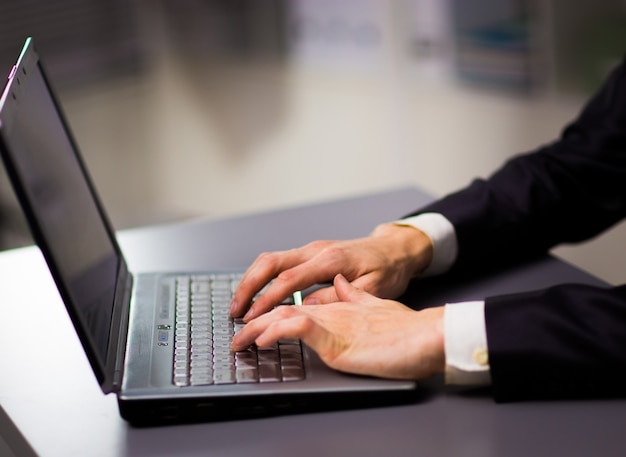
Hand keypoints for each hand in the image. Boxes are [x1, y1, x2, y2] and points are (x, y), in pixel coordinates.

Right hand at [230, 223, 433, 320]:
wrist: (394, 249)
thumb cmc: (387, 269)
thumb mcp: (373, 288)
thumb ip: (340, 297)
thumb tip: (309, 306)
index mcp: (330, 260)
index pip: (289, 279)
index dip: (268, 299)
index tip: (253, 315)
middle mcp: (316, 250)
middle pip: (271, 263)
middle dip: (249, 286)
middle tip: (235, 310)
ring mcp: (311, 249)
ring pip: (270, 259)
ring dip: (251, 280)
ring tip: (239, 304)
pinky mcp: (310, 252)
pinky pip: (278, 262)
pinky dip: (261, 276)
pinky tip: (255, 292)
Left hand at [231, 274, 444, 379]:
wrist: (428, 333)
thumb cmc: (404, 324)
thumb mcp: (373, 302)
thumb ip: (352, 294)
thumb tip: (337, 286)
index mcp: (336, 291)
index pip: (294, 290)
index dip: (269, 301)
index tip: (251, 314)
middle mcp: (330, 300)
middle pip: (282, 296)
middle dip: (253, 312)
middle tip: (236, 330)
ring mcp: (332, 315)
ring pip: (285, 310)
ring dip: (257, 325)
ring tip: (239, 339)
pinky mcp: (338, 334)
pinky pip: (300, 326)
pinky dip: (278, 331)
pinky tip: (263, 341)